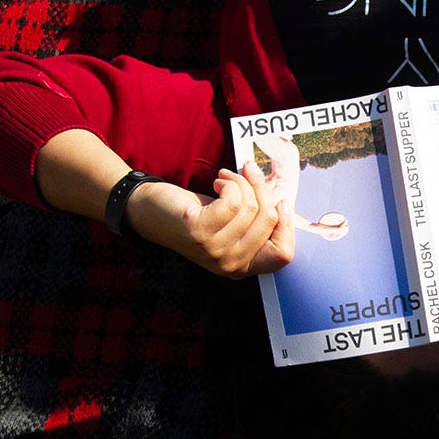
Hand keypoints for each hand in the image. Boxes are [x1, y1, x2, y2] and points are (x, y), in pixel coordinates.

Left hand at [126, 161, 295, 277]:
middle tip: (249, 171)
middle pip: (270, 220)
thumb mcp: (232, 223)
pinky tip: (217, 183)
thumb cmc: (195, 214)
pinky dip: (228, 183)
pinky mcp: (200, 232)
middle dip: (262, 188)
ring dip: (241, 181)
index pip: (283, 255)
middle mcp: (231, 265)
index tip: (281, 199)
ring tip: (225, 178)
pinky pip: (233, 200)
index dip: (288, 225)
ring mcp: (215, 251)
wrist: (150, 211)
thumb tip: (284, 199)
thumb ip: (257, 221)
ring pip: (251, 207)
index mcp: (243, 267)